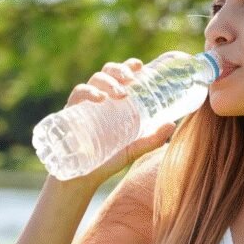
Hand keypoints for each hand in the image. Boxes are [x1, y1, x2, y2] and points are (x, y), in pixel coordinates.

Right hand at [61, 57, 175, 185]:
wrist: (82, 178)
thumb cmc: (107, 159)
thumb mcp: (133, 149)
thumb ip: (152, 139)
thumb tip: (172, 124)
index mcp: (115, 102)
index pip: (121, 76)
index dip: (128, 66)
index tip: (140, 65)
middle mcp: (100, 98)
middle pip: (108, 72)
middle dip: (120, 70)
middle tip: (131, 78)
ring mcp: (85, 104)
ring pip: (94, 79)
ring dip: (109, 81)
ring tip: (121, 93)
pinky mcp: (70, 113)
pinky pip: (77, 95)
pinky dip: (88, 92)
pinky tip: (99, 98)